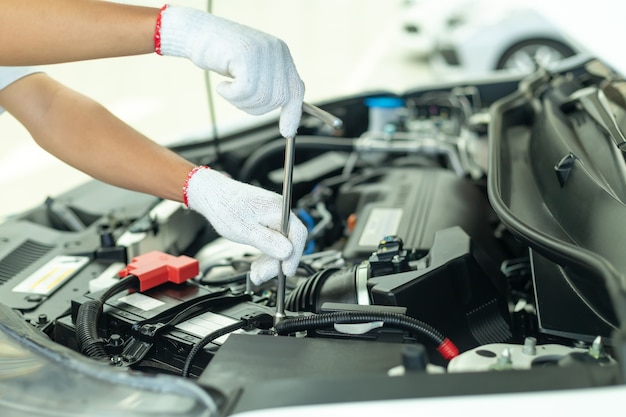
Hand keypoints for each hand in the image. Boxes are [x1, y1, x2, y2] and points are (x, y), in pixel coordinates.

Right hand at [157, 5, 304, 138]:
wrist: (195, 33)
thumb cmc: (221, 56)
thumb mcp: (251, 70)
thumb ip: (269, 85)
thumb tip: (289, 116)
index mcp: (281, 54)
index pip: (296, 89)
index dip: (293, 113)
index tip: (287, 132)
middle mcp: (277, 50)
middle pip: (279, 98)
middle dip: (257, 108)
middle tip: (237, 100)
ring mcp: (264, 51)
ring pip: (262, 97)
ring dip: (240, 102)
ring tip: (227, 89)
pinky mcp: (247, 54)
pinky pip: (246, 91)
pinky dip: (230, 95)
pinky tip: (221, 86)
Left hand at [184, 167, 306, 284]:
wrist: (212, 194)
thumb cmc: (224, 206)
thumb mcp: (244, 229)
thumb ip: (267, 241)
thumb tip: (288, 252)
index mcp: (278, 209)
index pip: (298, 234)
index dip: (294, 256)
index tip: (287, 271)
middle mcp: (279, 212)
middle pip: (289, 242)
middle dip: (276, 263)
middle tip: (262, 276)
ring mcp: (274, 217)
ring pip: (280, 245)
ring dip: (270, 262)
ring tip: (256, 274)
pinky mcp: (267, 223)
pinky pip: (273, 242)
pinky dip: (266, 255)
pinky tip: (257, 265)